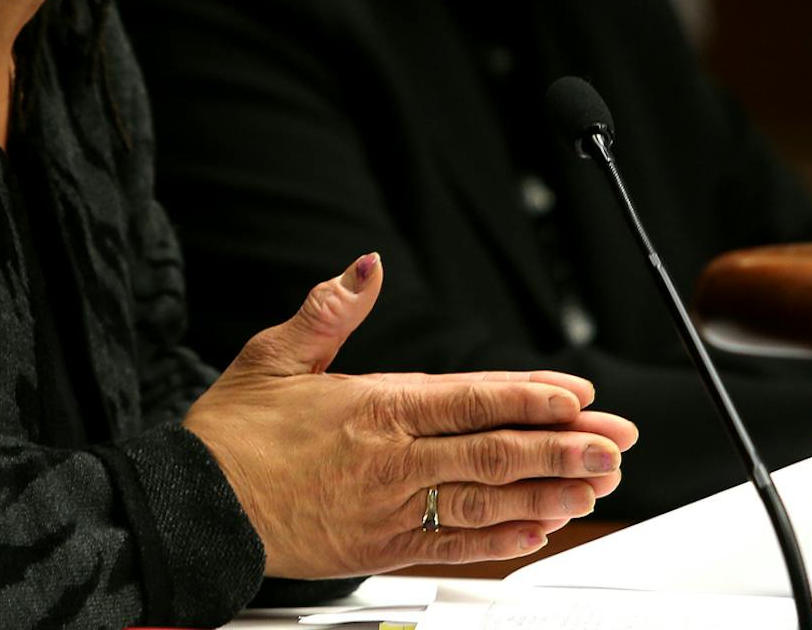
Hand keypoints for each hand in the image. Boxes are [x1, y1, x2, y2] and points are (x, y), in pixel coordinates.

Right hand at [182, 253, 638, 578]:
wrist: (195, 509)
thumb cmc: (232, 434)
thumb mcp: (274, 354)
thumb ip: (330, 309)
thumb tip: (367, 266)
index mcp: (373, 406)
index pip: (470, 398)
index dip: (530, 397)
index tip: (578, 396)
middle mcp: (392, 460)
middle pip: (494, 452)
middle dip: (563, 446)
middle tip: (616, 442)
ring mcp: (390, 508)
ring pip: (486, 501)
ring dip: (547, 492)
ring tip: (595, 484)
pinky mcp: (381, 547)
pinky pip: (454, 545)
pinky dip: (501, 540)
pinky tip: (537, 531)